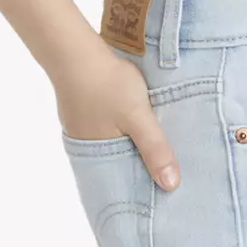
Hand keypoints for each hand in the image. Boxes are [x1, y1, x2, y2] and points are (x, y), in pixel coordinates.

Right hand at [55, 48, 179, 190]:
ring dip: (128, 153)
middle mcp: (85, 151)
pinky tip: (131, 132)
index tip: (161, 196)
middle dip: (137, 174)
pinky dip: (118, 137)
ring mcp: (80, 133)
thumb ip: (155, 150)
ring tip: (151, 157)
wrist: (75, 50)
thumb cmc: (107, 84)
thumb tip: (171, 186)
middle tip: (162, 179)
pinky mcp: (79, 116)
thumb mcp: (138, 117)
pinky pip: (103, 135)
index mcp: (99, 159)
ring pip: (111, 151)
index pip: (123, 188)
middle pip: (117, 170)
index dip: (141, 192)